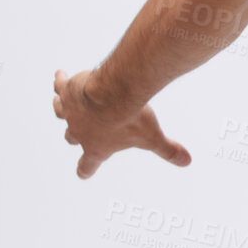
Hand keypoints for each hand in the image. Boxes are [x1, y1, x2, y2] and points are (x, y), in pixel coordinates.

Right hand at [52, 68, 191, 180]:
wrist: (117, 93)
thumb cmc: (133, 118)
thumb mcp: (153, 137)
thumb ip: (168, 150)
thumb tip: (187, 161)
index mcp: (97, 148)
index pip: (87, 166)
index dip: (86, 170)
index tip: (84, 173)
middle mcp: (79, 131)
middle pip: (70, 137)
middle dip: (75, 134)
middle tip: (79, 131)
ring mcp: (71, 111)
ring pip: (60, 111)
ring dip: (62, 108)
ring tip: (62, 101)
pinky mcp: (68, 91)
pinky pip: (60, 86)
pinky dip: (61, 81)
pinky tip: (61, 74)